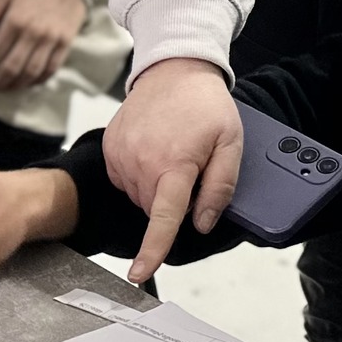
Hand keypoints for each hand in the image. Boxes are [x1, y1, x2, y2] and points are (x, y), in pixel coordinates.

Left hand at [0, 0, 88, 90]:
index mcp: (16, 19)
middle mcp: (33, 32)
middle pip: (11, 67)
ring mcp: (51, 39)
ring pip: (31, 72)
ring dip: (16, 85)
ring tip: (6, 88)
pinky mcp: (65, 43)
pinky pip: (51, 69)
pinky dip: (38, 80)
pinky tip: (29, 82)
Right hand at [103, 57, 241, 282]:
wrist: (174, 68)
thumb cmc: (206, 105)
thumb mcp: (231, 143)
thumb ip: (219, 188)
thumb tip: (202, 224)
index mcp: (174, 163)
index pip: (163, 217)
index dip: (152, 249)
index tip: (138, 273)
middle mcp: (141, 161)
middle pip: (154, 209)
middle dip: (173, 200)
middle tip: (190, 166)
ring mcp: (120, 154)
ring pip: (139, 196)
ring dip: (156, 187)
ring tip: (172, 152)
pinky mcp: (110, 147)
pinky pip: (124, 179)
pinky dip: (140, 174)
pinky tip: (154, 149)